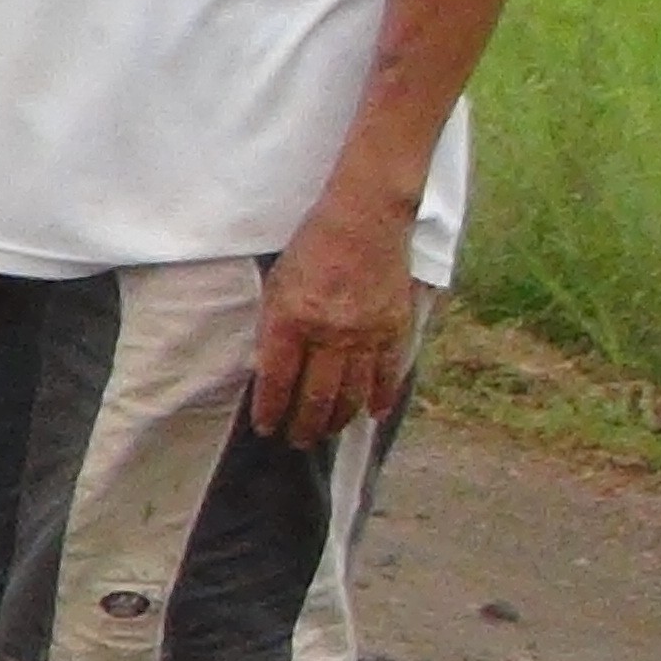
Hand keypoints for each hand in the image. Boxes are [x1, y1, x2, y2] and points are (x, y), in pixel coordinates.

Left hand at [249, 187, 425, 447]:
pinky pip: (388, 373)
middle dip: (303, 425)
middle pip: (315, 395)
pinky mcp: (394, 328)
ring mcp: (365, 333)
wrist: (364, 220)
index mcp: (290, 320)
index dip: (270, 409)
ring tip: (325, 433)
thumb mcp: (277, 286)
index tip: (266, 427)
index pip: (276, 380)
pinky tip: (374, 413)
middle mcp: (327, 333)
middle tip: (296, 440)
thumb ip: (274, 327)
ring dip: (337, 419)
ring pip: (351, 392)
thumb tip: (272, 369)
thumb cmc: (311, 248)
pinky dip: (381, 397)